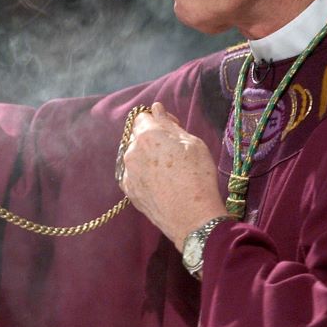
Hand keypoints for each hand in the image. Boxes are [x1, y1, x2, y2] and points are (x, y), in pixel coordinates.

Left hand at [120, 102, 226, 247]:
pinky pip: (133, 174)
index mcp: (147, 135)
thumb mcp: (192, 143)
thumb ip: (169, 124)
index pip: (143, 117)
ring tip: (167, 171)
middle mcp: (132, 152)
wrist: (193, 218)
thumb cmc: (198, 177)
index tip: (171, 130)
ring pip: (134, 156)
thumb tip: (156, 109)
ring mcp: (128, 173)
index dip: (157, 121)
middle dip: (150, 138)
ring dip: (146, 157)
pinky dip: (143, 174)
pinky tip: (160, 183)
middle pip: (137, 136)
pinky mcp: (129, 191)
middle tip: (172, 151)